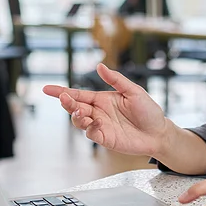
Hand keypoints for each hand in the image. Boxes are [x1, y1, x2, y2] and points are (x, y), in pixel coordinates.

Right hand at [43, 63, 168, 155]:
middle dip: (66, 103)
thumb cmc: (148, 111)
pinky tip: (95, 123)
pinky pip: (91, 134)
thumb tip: (99, 66)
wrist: (159, 133)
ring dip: (76, 116)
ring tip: (81, 112)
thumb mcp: (134, 91)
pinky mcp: (105, 139)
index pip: (78, 94)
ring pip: (79, 121)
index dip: (62, 91)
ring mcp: (100, 126)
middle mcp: (98, 112)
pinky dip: (89, 128)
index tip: (47, 89)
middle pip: (75, 107)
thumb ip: (116, 80)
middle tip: (65, 98)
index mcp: (102, 99)